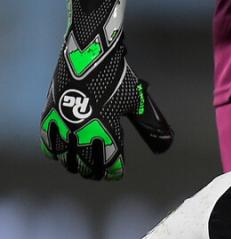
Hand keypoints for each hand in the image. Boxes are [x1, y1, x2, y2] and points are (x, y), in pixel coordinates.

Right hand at [40, 9, 171, 180]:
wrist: (90, 55)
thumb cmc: (116, 79)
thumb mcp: (134, 102)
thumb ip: (146, 121)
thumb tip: (165, 137)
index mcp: (107, 131)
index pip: (111, 164)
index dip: (114, 172)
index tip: (116, 175)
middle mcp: (85, 132)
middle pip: (87, 166)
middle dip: (94, 172)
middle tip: (98, 173)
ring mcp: (65, 124)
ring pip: (66, 159)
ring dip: (74, 165)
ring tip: (80, 166)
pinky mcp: (51, 115)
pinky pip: (49, 143)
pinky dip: (55, 152)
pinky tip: (61, 154)